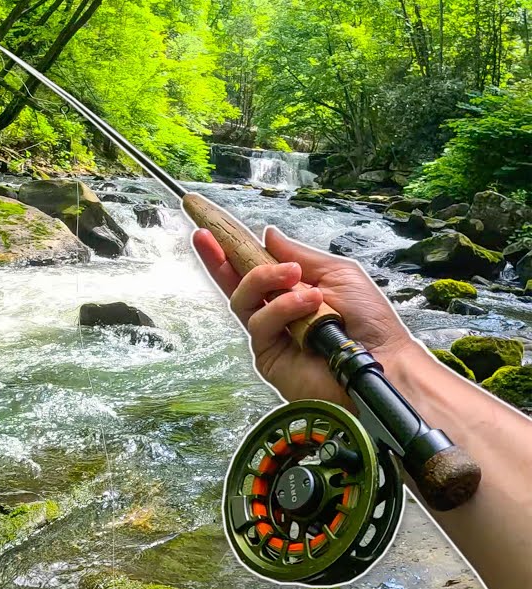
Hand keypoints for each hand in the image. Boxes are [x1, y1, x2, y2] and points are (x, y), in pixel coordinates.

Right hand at [193, 225, 417, 405]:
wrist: (383, 359)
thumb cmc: (369, 319)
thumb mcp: (336, 272)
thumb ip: (300, 254)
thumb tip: (267, 234)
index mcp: (290, 290)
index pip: (251, 269)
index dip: (228, 251)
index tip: (208, 230)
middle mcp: (275, 312)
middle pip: (235, 285)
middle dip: (217, 260)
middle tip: (205, 238)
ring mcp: (269, 334)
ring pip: (243, 300)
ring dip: (267, 281)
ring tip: (298, 279)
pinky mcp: (267, 355)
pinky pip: (260, 324)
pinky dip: (282, 309)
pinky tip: (309, 304)